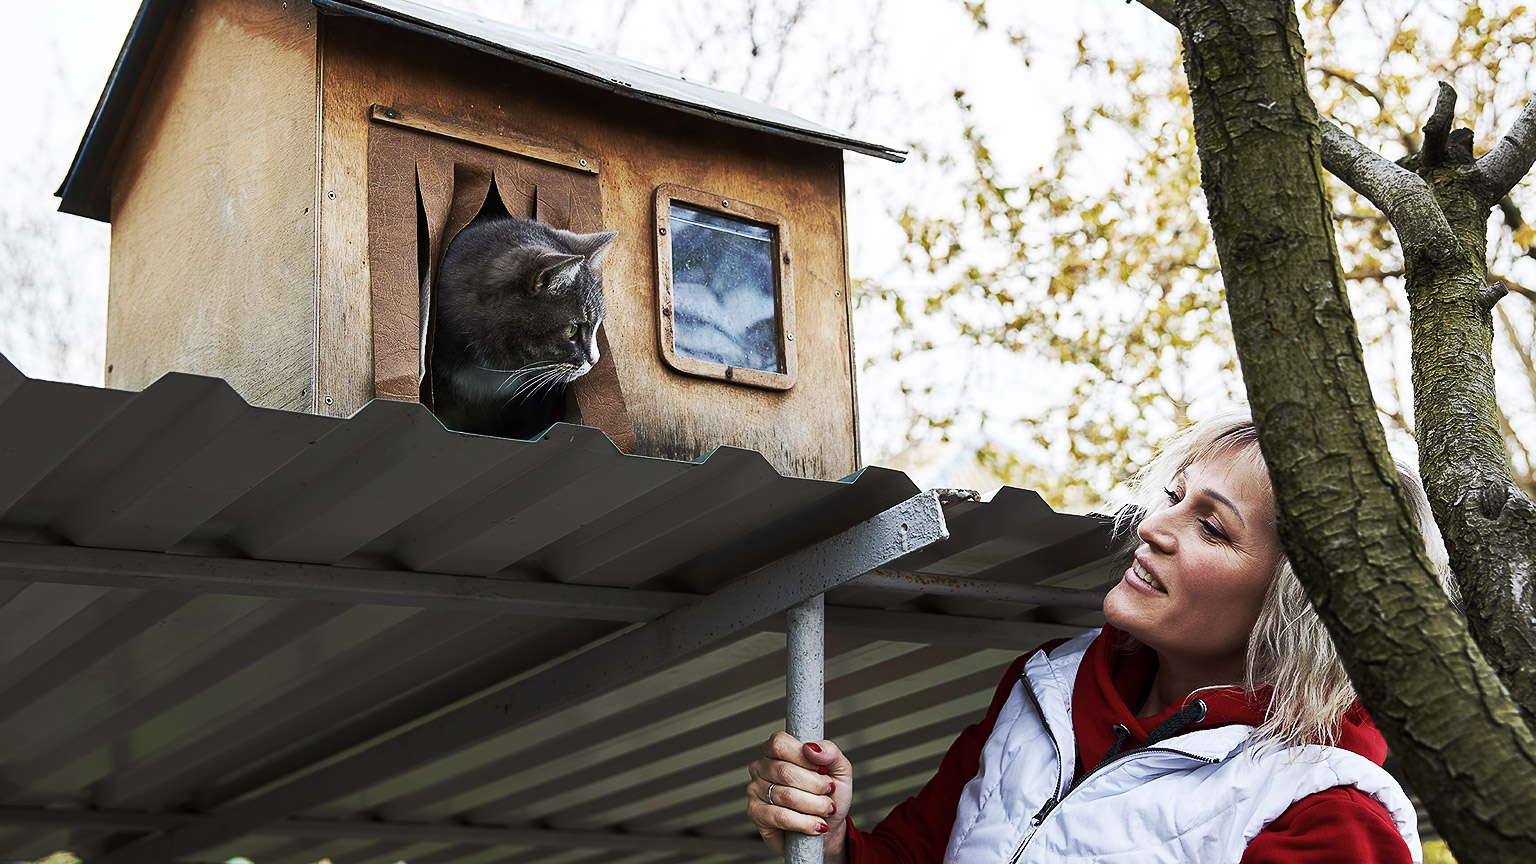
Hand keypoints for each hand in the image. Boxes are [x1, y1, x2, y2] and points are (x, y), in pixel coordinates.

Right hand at [745, 732, 853, 860]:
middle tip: (829, 792)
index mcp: (778, 750)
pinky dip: (805, 822)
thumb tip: (811, 747)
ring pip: (786, 796)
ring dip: (815, 805)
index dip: (803, 758)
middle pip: (785, 771)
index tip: (822, 770)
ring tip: (826, 809)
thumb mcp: (839, 768)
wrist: (829, 826)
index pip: (780, 744)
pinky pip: (781, 817)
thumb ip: (830, 752)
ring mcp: (756, 790)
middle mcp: (762, 767)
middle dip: (816, 785)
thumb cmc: (831, 795)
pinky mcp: (757, 814)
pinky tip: (816, 823)